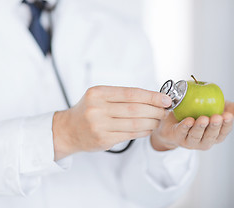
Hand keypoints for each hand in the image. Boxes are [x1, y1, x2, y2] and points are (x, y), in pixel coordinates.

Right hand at [52, 86, 172, 159]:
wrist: (68, 130)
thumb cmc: (88, 110)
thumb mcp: (99, 96)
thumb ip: (121, 96)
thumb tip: (152, 97)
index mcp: (98, 93)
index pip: (131, 93)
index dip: (151, 96)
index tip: (166, 99)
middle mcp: (97, 108)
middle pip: (135, 109)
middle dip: (155, 110)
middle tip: (164, 111)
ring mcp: (99, 125)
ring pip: (134, 123)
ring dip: (151, 122)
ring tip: (158, 120)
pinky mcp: (103, 139)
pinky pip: (130, 135)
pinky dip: (143, 131)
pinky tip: (148, 128)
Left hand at [151, 101, 233, 150]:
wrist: (174, 116)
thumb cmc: (201, 112)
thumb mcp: (220, 108)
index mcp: (216, 135)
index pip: (224, 132)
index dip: (226, 125)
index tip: (228, 115)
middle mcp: (205, 140)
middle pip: (211, 136)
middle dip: (214, 127)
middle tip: (217, 117)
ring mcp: (190, 141)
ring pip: (196, 136)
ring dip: (200, 128)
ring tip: (203, 118)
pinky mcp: (177, 137)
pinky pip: (182, 132)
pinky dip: (185, 127)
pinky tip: (188, 120)